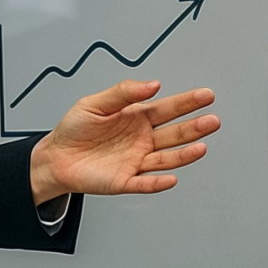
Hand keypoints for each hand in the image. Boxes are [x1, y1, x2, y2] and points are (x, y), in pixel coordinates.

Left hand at [29, 80, 218, 202]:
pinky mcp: (125, 180)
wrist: (55, 157)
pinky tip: (171, 178)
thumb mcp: (94, 103)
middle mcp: (141, 140)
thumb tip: (151, 85)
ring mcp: (136, 160)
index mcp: (137, 118)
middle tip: (212, 120)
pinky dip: (158, 183)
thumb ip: (123, 93)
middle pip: (174, 134)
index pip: (168, 109)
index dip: (187, 103)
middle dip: (194, 127)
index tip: (205, 96)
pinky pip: (145, 183)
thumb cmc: (74, 130)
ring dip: (184, 154)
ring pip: (166, 158)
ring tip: (201, 146)